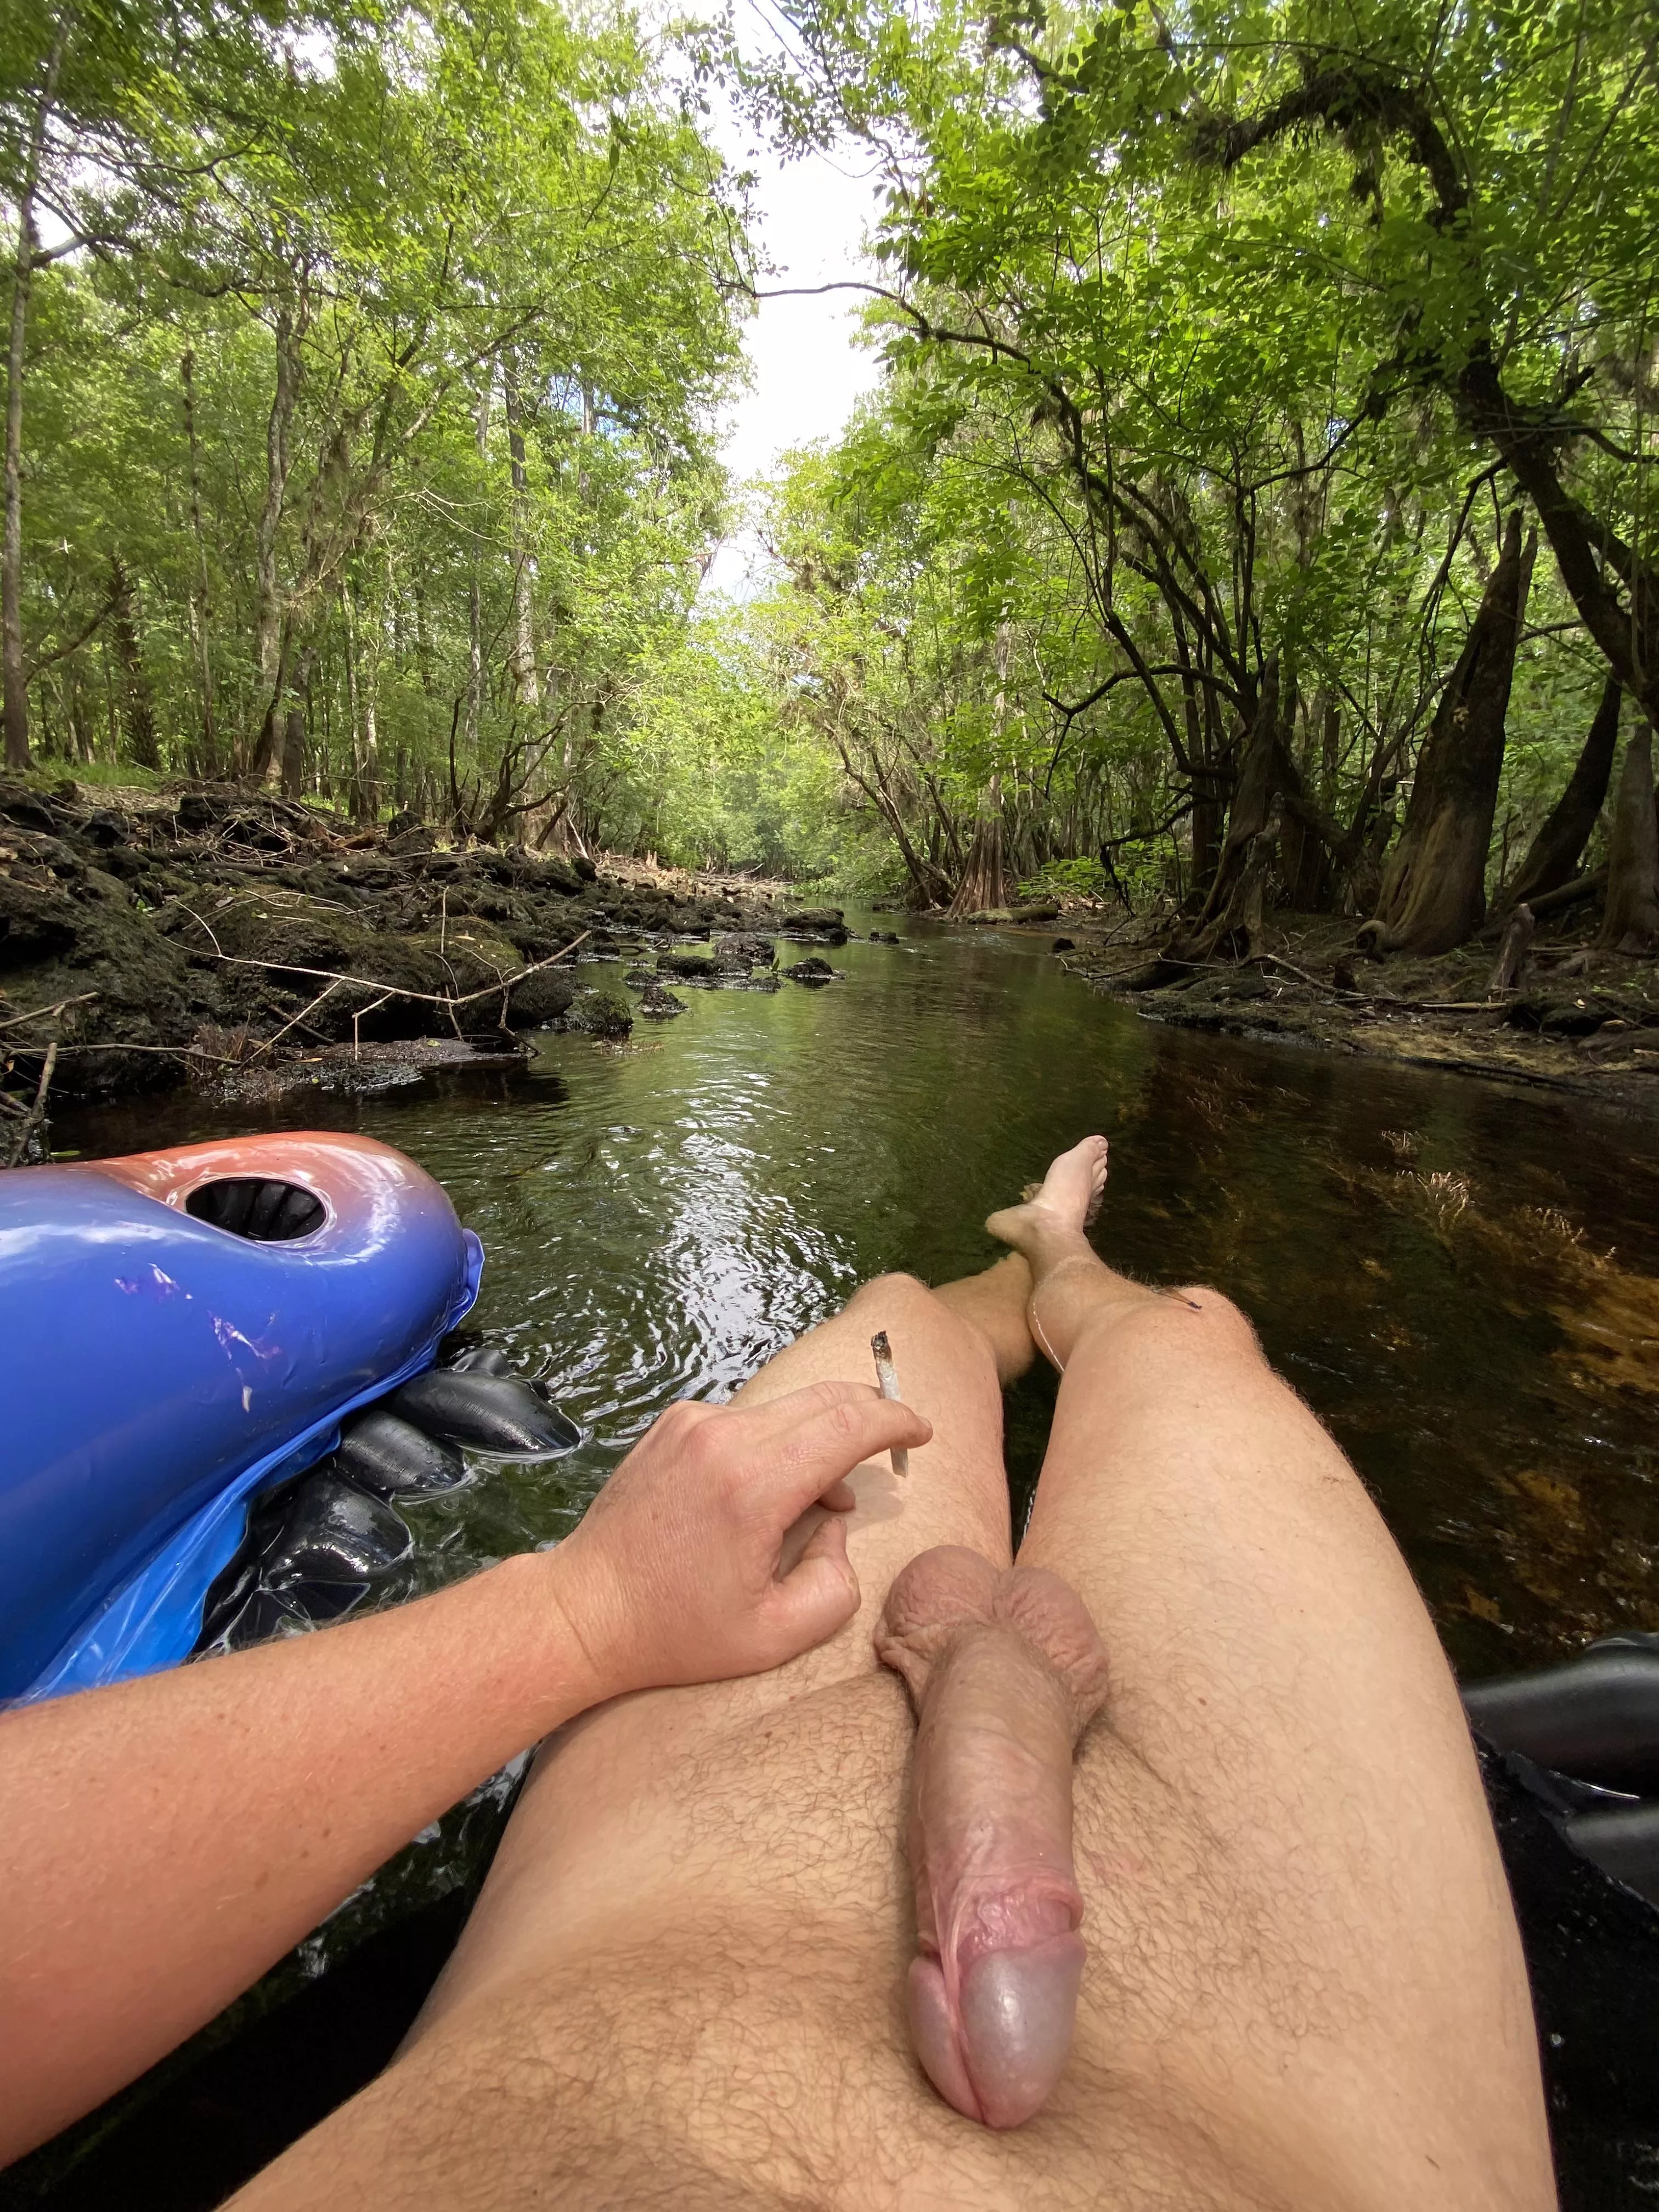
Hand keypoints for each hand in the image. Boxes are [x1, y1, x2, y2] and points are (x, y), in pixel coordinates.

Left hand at [549, 1379, 931, 1698]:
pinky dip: (778, 1441)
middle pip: (824, 1400)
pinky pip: (748, 1419)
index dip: (897, 1422)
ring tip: (826, 1495)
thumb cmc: (677, 1631)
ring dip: (822, 1435)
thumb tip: (835, 1522)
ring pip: (786, 1408)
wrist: (585, 1609)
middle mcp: (723, 1437)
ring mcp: (693, 1423)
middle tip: (897, 1439)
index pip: (849, 1424)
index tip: (921, 1434)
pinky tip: (774, 1488)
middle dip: (871, 1413)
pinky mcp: (674, 1425)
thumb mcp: (776, 1634)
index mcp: (753, 1484)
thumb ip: (836, 1583)